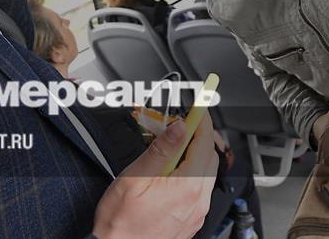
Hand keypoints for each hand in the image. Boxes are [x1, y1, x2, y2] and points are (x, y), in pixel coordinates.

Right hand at [91, 114, 218, 238]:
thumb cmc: (120, 222)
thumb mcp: (136, 177)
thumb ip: (161, 150)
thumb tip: (179, 127)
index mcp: (187, 187)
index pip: (204, 142)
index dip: (201, 120)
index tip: (198, 106)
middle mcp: (197, 202)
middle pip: (208, 157)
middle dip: (197, 136)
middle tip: (179, 124)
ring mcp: (195, 213)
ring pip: (205, 174)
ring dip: (194, 155)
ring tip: (170, 148)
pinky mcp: (189, 221)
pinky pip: (198, 190)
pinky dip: (191, 174)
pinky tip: (171, 172)